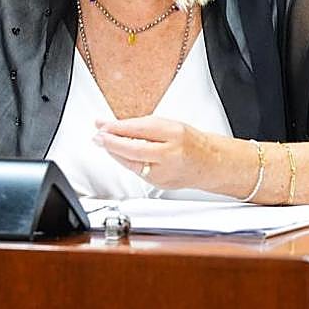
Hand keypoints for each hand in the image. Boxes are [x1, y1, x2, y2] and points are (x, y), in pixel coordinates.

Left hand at [92, 116, 217, 189]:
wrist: (211, 164)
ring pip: (132, 163)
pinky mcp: (160, 184)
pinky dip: (126, 161)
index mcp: (175, 134)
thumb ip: (144, 126)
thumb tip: (116, 126)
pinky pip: (137, 171)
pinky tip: (119, 154)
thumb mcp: (170, 125)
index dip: (118, 127)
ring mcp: (165, 172)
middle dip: (112, 143)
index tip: (103, 124)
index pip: (140, 129)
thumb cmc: (192, 142)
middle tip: (98, 136)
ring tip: (103, 142)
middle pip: (134, 149)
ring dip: (115, 152)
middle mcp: (171, 155)